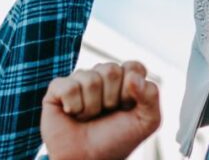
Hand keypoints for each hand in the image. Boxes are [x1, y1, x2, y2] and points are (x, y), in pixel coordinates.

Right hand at [40, 62, 161, 159]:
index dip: (131, 90)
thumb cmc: (116, 141)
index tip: (126, 108)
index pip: (133, 67)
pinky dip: (73, 106)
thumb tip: (133, 77)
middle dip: (110, 98)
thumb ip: (151, 95)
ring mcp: (79, 80)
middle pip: (111, 69)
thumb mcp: (146, 122)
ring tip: (88, 117)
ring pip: (90, 78)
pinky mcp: (57, 89)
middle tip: (105, 114)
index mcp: (125, 79)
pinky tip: (72, 114)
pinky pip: (69, 87)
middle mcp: (102, 75)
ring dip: (91, 106)